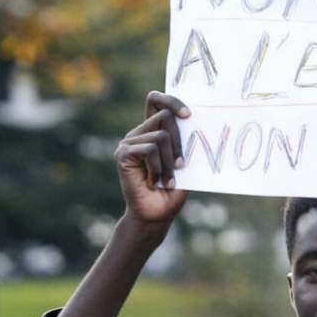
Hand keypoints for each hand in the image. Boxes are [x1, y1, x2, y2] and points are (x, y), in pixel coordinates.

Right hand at [114, 91, 189, 227]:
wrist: (156, 215)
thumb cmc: (173, 190)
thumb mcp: (184, 163)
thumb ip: (184, 142)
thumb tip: (193, 121)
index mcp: (153, 131)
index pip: (157, 101)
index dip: (171, 100)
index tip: (189, 115)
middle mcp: (140, 133)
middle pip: (165, 116)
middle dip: (179, 142)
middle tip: (181, 166)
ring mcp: (129, 143)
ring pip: (161, 136)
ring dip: (170, 162)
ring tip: (167, 180)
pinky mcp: (123, 154)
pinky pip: (149, 150)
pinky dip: (158, 168)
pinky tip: (155, 181)